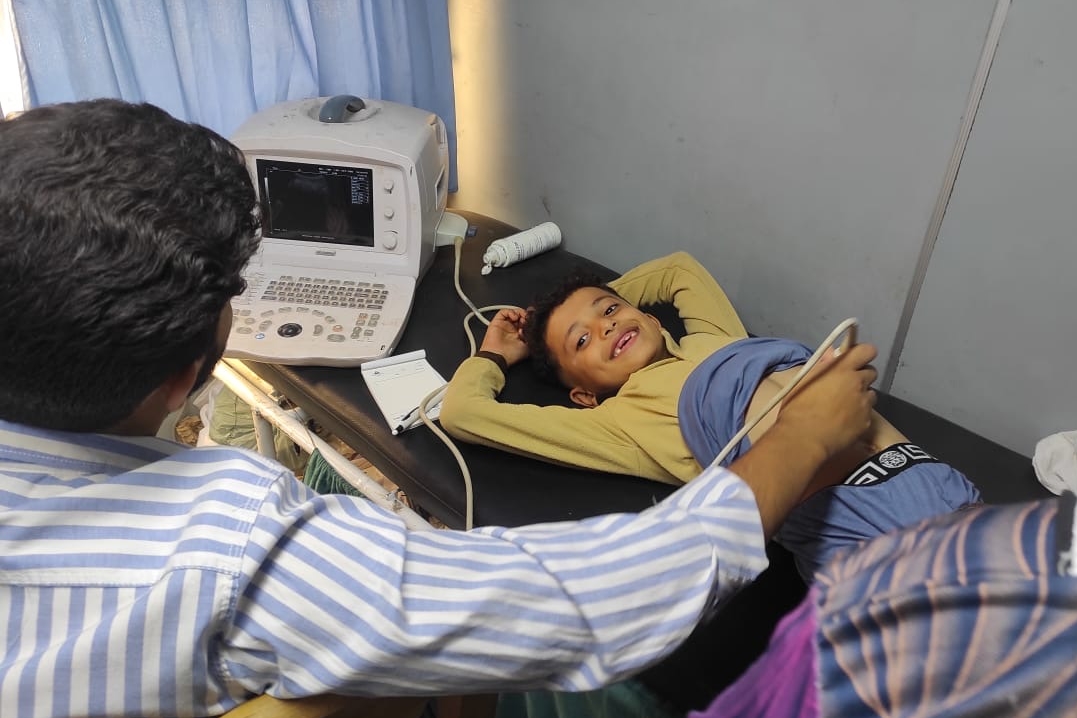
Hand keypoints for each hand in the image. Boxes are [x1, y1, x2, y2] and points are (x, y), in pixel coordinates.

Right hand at [479, 307, 529, 365]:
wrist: (499, 356)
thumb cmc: (511, 355)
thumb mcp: (528, 346)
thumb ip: (531, 336)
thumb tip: (534, 328)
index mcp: (519, 335)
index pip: (526, 323)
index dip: (530, 320)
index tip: (534, 320)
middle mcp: (512, 329)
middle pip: (520, 316)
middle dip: (525, 315)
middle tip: (528, 318)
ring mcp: (504, 325)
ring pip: (512, 312)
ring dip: (519, 312)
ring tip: (522, 317)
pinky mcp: (497, 322)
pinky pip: (503, 312)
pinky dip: (510, 311)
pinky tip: (514, 317)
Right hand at [775, 343, 877, 460]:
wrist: (804, 439)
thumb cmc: (797, 407)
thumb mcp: (804, 381)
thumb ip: (822, 364)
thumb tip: (832, 352)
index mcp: (841, 369)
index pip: (866, 350)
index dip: (862, 354)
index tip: (854, 361)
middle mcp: (858, 383)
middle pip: (871, 372)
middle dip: (861, 377)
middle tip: (845, 386)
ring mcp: (865, 403)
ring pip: (871, 394)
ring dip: (861, 396)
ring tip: (844, 407)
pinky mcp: (867, 422)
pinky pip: (867, 414)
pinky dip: (859, 415)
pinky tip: (844, 422)